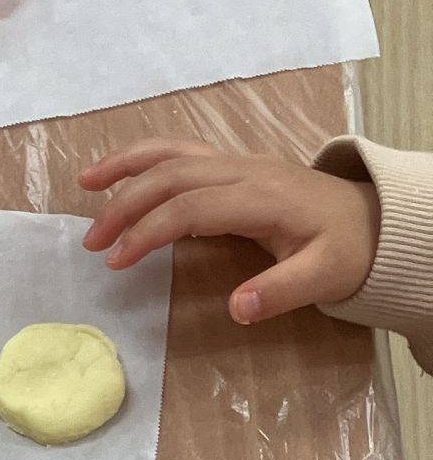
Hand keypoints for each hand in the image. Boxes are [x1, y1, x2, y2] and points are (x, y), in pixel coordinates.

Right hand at [79, 141, 378, 326]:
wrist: (374, 220)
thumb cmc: (347, 251)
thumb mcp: (326, 277)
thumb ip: (282, 290)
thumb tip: (237, 308)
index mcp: (262, 197)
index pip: (191, 206)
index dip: (150, 231)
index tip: (117, 263)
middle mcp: (245, 170)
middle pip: (172, 175)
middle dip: (125, 205)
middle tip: (92, 244)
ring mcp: (238, 163)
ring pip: (173, 153)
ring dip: (126, 168)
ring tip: (84, 186)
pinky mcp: (232, 165)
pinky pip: (181, 151)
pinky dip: (143, 158)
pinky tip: (114, 173)